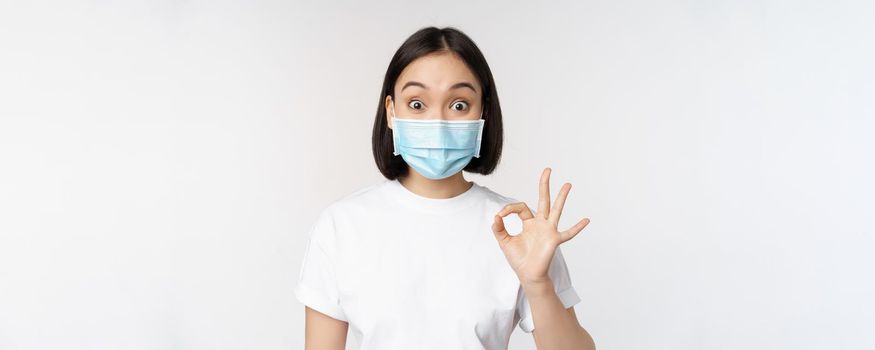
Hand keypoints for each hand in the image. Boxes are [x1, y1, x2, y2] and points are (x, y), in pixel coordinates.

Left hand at [491, 167, 590, 284]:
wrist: (528, 275)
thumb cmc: (518, 259)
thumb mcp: (504, 242)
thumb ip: (498, 229)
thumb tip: (495, 216)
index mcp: (529, 223)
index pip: (520, 207)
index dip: (509, 209)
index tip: (500, 216)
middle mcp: (541, 223)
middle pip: (543, 200)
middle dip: (544, 185)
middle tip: (548, 169)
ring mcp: (549, 230)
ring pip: (556, 210)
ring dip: (561, 197)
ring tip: (567, 184)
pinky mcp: (554, 240)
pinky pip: (568, 233)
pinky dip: (577, 227)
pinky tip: (586, 220)